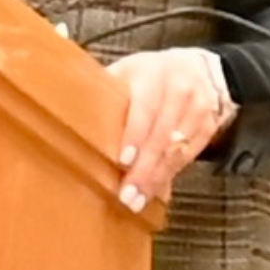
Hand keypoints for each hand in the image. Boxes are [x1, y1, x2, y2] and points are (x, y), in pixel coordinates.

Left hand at [106, 44, 236, 211]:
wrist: (200, 68)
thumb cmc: (148, 74)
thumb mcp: (125, 72)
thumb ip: (102, 90)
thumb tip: (61, 107)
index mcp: (153, 76)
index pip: (145, 109)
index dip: (135, 136)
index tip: (122, 161)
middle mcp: (179, 92)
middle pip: (162, 136)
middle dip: (144, 169)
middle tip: (127, 195)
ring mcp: (198, 111)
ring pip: (177, 150)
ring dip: (156, 178)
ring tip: (137, 201)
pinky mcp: (208, 128)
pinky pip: (189, 156)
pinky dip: (170, 175)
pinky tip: (155, 191)